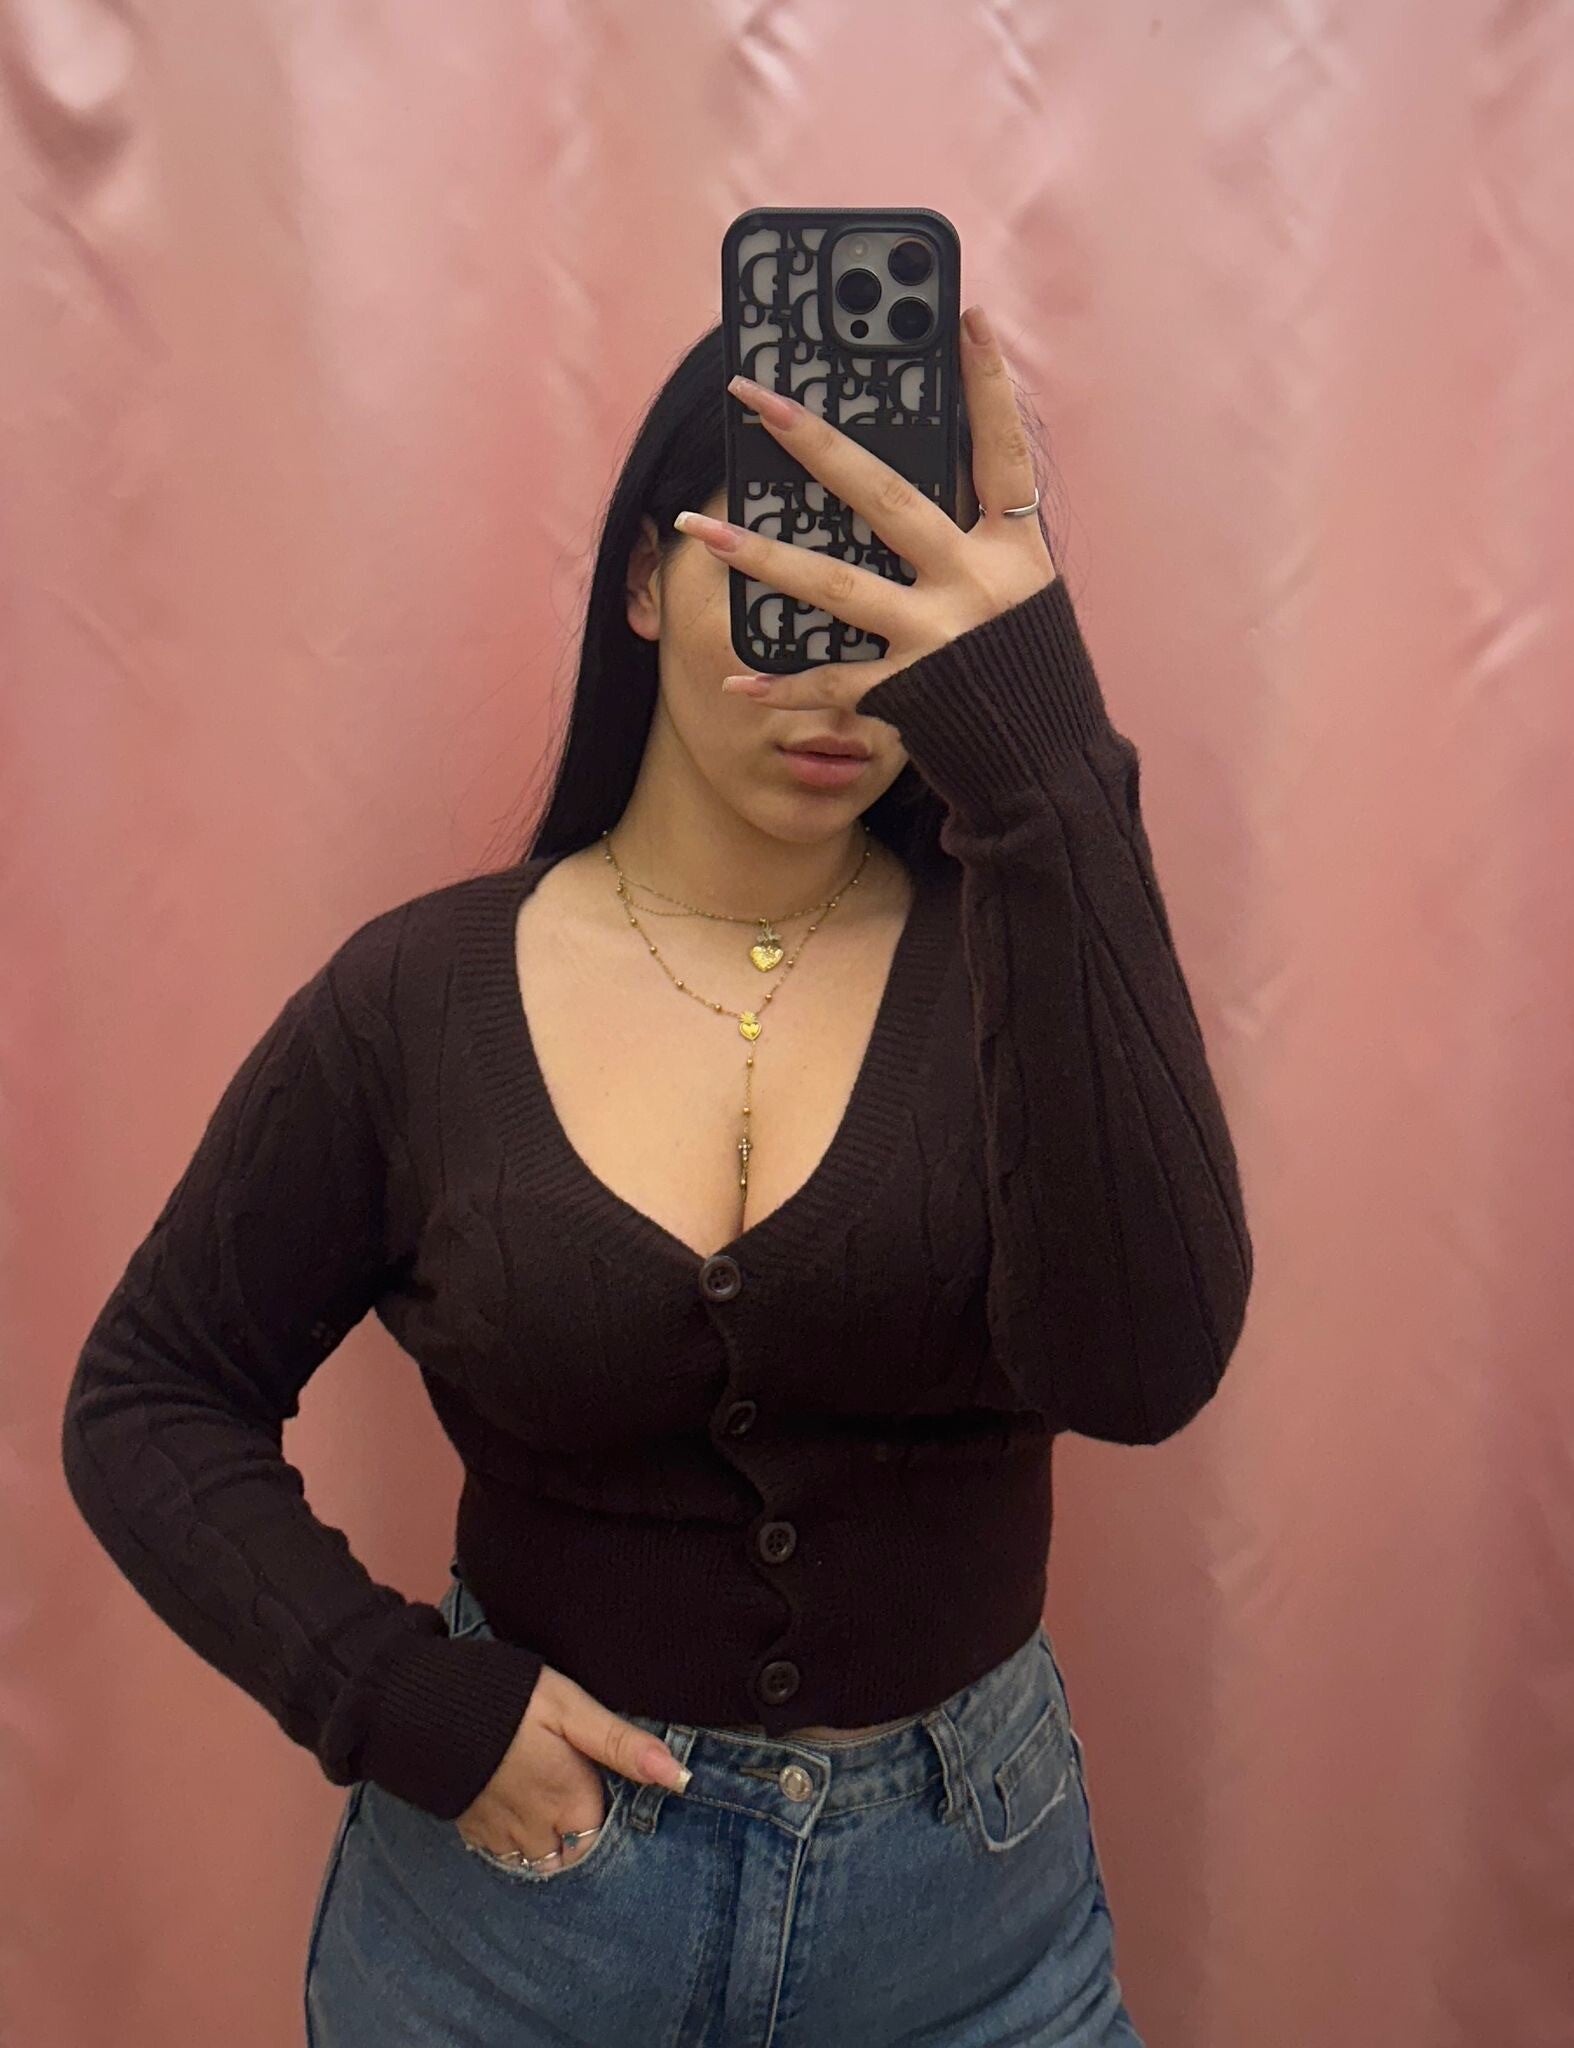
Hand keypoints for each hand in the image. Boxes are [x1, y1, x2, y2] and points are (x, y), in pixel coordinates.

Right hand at [454, 1663, 688, 1871]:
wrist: (426, 1708)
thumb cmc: (509, 1700)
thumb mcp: (573, 1710)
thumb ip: (622, 1745)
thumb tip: (679, 1778)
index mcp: (573, 1803)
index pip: (606, 1832)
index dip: (608, 1811)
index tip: (604, 1785)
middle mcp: (540, 1831)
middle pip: (572, 1853)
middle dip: (578, 1835)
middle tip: (574, 1792)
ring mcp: (501, 1836)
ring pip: (536, 1857)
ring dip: (545, 1840)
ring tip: (544, 1799)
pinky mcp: (470, 1829)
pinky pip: (501, 1851)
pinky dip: (511, 1837)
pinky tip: (510, 1802)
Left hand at [673, 301, 1057, 715]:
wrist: (1046, 764)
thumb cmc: (1028, 669)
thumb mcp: (1022, 590)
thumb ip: (974, 536)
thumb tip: (901, 482)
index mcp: (1013, 552)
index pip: (1002, 454)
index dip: (989, 387)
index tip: (966, 319)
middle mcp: (974, 587)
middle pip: (887, 499)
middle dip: (815, 444)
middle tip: (756, 398)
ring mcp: (935, 640)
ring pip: (836, 586)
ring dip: (763, 557)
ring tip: (705, 527)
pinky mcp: (906, 694)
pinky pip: (831, 682)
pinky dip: (782, 684)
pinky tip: (735, 676)